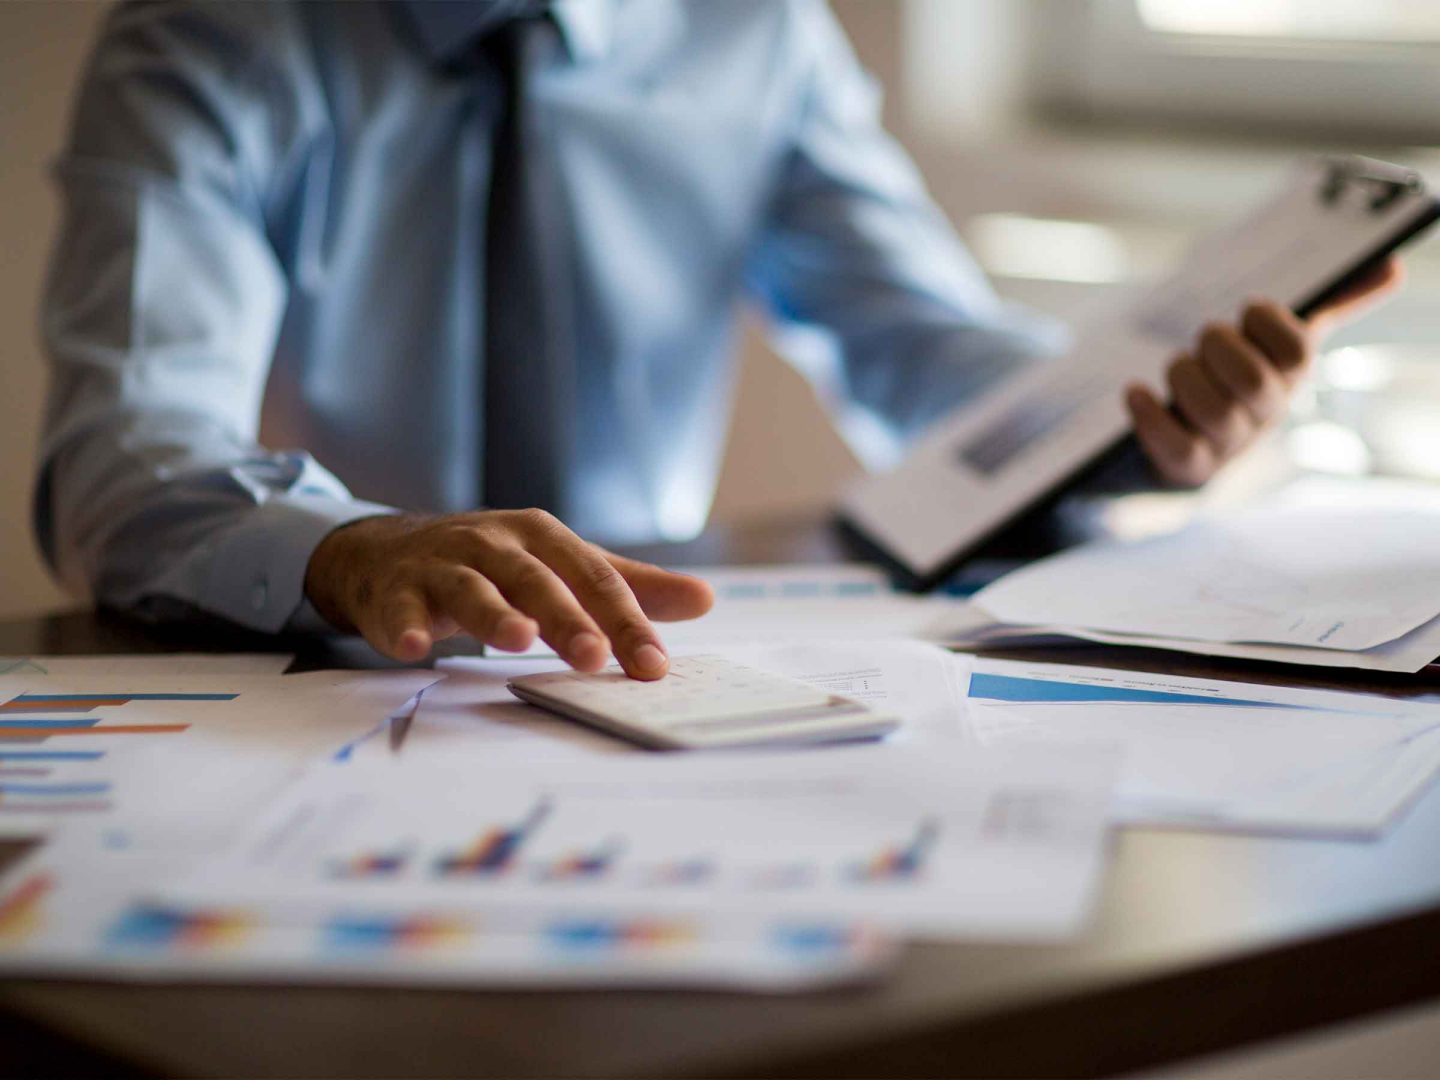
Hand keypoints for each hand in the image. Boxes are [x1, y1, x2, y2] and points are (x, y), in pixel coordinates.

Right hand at [304, 510, 714, 677]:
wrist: (388, 551)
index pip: (593, 578)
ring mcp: (441, 564)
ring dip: (494, 614)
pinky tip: (414, 649)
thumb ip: (627, 585)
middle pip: (536, 580)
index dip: (625, 621)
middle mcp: (493, 543)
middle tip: (594, 657)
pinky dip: (406, 627)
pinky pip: (400, 610)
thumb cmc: (491, 563)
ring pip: (472, 588)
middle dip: (566, 618)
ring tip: (518, 641)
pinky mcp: (395, 591)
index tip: (653, 665)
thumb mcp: (559, 565)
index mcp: (542, 536)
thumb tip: (705, 599)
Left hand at [1125, 256, 1403, 485]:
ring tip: (1175, 366)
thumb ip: (1330, 303)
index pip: (1298, 351)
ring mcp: (1229, 444)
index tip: (1247, 308)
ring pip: (1215, 415)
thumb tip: (1393, 265)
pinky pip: (1176, 448)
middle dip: (1220, 349)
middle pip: (1254, 383)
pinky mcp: (1190, 467)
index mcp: (1290, 375)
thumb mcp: (1278, 340)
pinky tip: (1135, 393)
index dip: (1270, 322)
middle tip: (1204, 337)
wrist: (1191, 445)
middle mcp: (1265, 413)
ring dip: (1185, 378)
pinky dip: (1151, 417)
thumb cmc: (1236, 377)